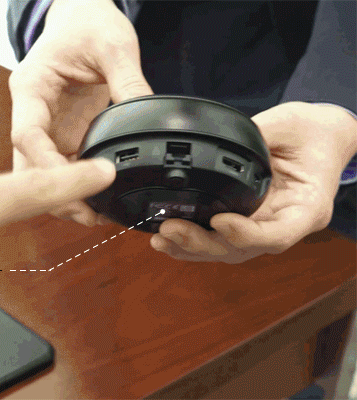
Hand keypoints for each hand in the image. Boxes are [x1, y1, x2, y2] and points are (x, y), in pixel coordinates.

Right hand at [8, 0, 151, 225]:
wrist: (82, 17)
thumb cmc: (88, 24)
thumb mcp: (113, 45)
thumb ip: (127, 81)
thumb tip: (146, 118)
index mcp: (30, 87)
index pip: (27, 135)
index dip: (49, 167)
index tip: (83, 186)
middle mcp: (31, 113)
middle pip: (28, 166)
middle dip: (55, 195)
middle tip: (91, 215)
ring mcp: (44, 128)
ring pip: (42, 175)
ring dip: (66, 197)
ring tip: (100, 214)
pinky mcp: (60, 136)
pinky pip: (63, 169)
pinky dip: (78, 188)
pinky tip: (101, 198)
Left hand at [150, 102, 356, 263]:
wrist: (321, 138)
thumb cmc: (312, 132)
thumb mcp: (289, 124)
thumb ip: (256, 136)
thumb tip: (215, 140)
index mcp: (306, 207)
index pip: (277, 235)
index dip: (245, 235)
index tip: (219, 221)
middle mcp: (284, 224)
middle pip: (242, 249)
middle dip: (203, 243)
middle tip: (170, 229)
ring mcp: (263, 227)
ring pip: (226, 250)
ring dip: (190, 248)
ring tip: (161, 238)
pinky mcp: (246, 221)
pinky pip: (218, 239)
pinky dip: (191, 241)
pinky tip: (166, 238)